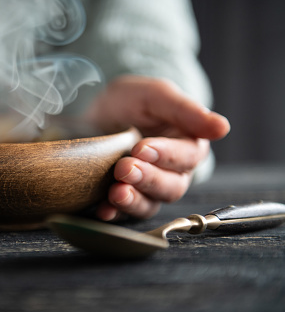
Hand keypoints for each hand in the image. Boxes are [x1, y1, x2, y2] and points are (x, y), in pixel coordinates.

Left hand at [86, 75, 229, 220]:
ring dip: (133, 201)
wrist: (90, 108)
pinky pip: (123, 214)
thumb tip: (222, 128)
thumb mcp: (154, 96)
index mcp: (185, 144)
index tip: (141, 148)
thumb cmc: (128, 102)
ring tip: (116, 192)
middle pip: (171, 187)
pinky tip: (104, 210)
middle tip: (124, 168)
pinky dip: (114, 213)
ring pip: (151, 205)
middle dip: (148, 179)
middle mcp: (170, 171)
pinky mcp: (123, 198)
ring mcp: (146, 188)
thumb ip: (184, 110)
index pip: (187, 157)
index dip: (166, 155)